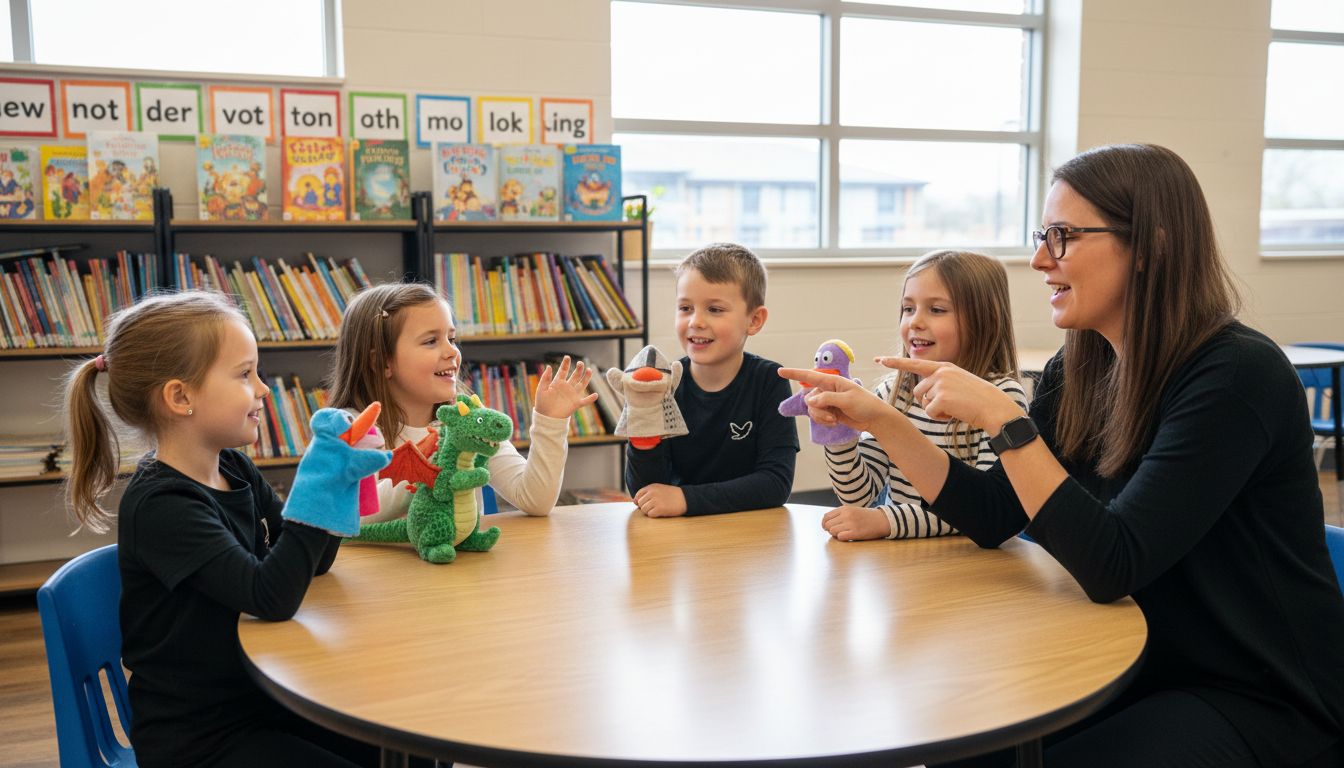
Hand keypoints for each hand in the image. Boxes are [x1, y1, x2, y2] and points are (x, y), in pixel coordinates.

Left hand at [533, 356, 598, 418]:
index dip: (565, 364)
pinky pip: (585, 401)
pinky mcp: (575, 404)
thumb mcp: (541, 389)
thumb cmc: (542, 403)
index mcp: (558, 383)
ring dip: (586, 378)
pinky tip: (596, 395)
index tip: (567, 357)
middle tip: (580, 363)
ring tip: (589, 370)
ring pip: (581, 385)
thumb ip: (545, 378)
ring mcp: (572, 395)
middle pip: (575, 376)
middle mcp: (567, 387)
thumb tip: (548, 366)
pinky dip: (590, 399)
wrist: (546, 417)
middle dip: (578, 369)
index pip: (563, 371)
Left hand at [633, 483, 686, 517]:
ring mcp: (655, 501)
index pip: (638, 495)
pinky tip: (661, 512)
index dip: (641, 501)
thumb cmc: (671, 495)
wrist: (685, 499)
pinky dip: (654, 515)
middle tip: (656, 506)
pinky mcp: (659, 509)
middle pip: (640, 504)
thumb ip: (646, 494)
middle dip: (646, 507)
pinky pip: (650, 515)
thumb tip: (634, 501)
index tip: (649, 503)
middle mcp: (652, 493)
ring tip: (659, 508)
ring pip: (644, 510)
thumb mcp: (659, 490)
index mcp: (651, 487)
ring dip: (650, 511)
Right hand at [776, 367, 892, 433]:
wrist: (875, 419)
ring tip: (835, 420)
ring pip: (812, 410)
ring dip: (821, 417)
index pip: (809, 376)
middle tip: (832, 416)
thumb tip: (810, 401)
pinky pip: (817, 417)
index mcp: (832, 381)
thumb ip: (827, 399)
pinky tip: (835, 422)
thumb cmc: (865, 405)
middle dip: (817, 410)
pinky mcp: (829, 412)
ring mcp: (828, 401)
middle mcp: (827, 390)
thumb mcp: (847, 400)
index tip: (779, 372)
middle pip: (809, 399)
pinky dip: (823, 421)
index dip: (794, 373)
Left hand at [821, 505, 890, 540]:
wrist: (882, 520)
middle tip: (837, 532)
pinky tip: (848, 536)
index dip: (824, 524)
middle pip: (827, 525)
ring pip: (832, 531)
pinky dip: (842, 538)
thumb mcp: (852, 510)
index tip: (826, 528)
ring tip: (843, 533)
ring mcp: (851, 523)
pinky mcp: (855, 533)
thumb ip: (840, 514)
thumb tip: (826, 523)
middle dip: (829, 530)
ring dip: (836, 534)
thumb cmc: (866, 517)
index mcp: (844, 509)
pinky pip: (840, 537)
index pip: (826, 517)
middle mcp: (846, 515)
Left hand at [875, 357, 1020, 430]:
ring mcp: (940, 384)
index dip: (895, 362)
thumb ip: (941, 382)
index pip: (915, 363)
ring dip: (935, 410)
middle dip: (929, 402)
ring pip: (923, 402)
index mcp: (945, 367)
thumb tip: (921, 392)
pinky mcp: (941, 398)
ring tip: (955, 407)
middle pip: (918, 391)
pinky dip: (940, 417)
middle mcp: (940, 372)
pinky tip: (955, 413)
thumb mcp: (959, 383)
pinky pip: (930, 412)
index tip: (878, 359)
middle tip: (950, 405)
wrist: (995, 408)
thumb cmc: (978, 399)